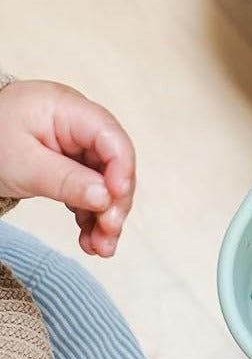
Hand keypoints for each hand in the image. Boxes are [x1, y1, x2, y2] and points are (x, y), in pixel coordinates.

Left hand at [0, 81, 135, 257]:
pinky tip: (90, 239)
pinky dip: (91, 216)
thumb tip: (107, 197)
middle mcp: (83, 127)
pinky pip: (91, 192)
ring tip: (100, 247)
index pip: (110, 137)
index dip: (121, 169)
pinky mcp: (75, 166)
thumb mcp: (23, 164)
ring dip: (106, 216)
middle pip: (114, 164)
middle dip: (115, 202)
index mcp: (70, 111)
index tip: (115, 199)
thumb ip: (66, 179)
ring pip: (107, 183)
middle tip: (109, 231)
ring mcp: (80, 148)